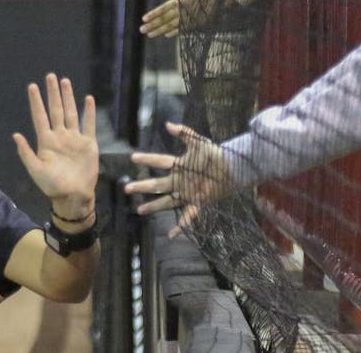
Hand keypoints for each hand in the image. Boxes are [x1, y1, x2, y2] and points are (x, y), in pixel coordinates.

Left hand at [13, 73, 97, 219]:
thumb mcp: (36, 170)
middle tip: (50, 76)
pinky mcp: (88, 144)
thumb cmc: (52, 186)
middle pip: (55, 110)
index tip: (32, 86)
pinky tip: (88, 99)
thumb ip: (26, 153)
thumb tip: (15, 135)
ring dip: (68, 97)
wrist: (74, 196)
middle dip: (53, 93)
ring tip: (65, 82)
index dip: (36, 102)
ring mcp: (74, 139)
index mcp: (46, 141)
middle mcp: (60, 136)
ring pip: (71, 113)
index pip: (40, 116)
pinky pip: (88, 124)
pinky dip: (88, 112)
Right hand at [124, 122, 233, 236]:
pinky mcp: (198, 203)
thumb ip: (185, 133)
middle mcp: (180, 181)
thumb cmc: (216, 155)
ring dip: (153, 206)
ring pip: (166, 201)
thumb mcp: (200, 143)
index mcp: (179, 166)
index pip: (159, 162)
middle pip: (157, 185)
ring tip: (140, 210)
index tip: (133, 158)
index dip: (147, 160)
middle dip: (142, 186)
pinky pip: (187, 216)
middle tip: (127, 188)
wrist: (233, 169)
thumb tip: (167, 124)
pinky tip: (171, 235)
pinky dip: (180, 226)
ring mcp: (187, 193)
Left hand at [140, 0, 224, 37]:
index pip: (163, 8)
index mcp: (180, 0)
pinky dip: (175, 32)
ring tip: (149, 34)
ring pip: (172, 25)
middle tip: (141, 29)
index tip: (143, 18)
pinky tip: (166, 35)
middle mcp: (182, 8)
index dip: (153, 13)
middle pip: (164, 18)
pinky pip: (184, 28)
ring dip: (160, 30)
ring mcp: (189, 16)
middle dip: (152, 24)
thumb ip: (182, 1)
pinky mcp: (197, 22)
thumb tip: (173, 5)